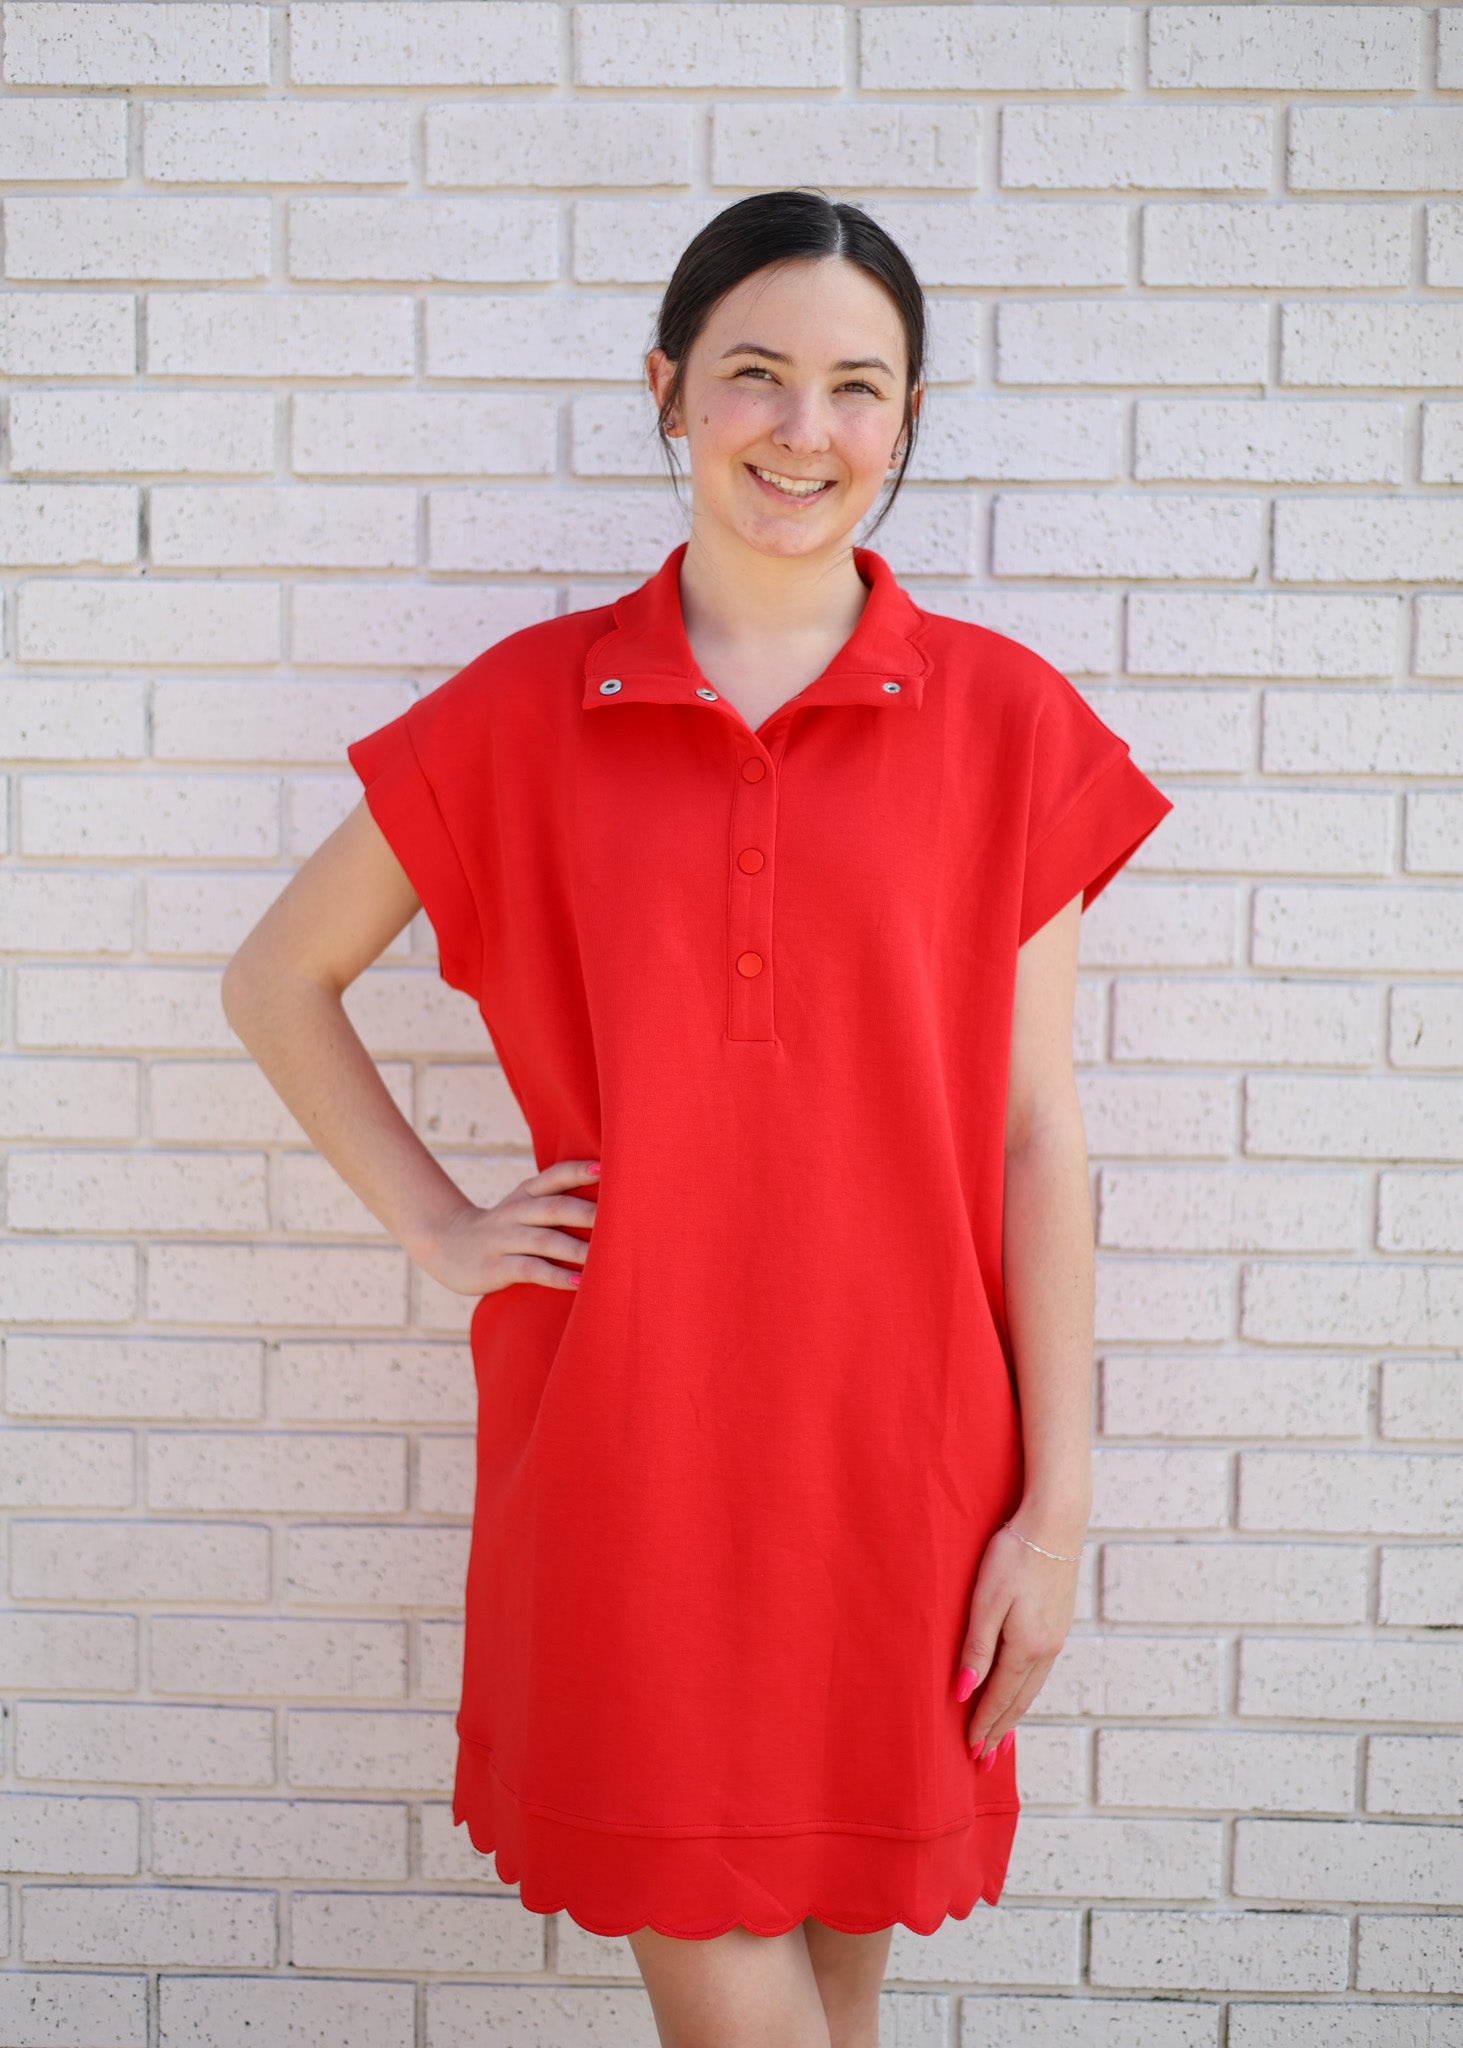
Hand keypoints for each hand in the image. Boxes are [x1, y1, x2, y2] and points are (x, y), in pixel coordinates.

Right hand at [414, 1157, 600, 1296]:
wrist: (444, 1243)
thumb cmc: (501, 1227)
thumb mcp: (522, 1205)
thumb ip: (555, 1200)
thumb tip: (609, 1202)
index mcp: (525, 1193)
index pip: (555, 1176)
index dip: (579, 1171)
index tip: (607, 1168)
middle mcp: (516, 1211)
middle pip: (555, 1208)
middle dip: (587, 1213)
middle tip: (622, 1218)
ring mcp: (505, 1239)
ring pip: (545, 1241)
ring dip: (577, 1250)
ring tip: (607, 1258)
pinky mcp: (496, 1266)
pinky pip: (531, 1270)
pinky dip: (557, 1276)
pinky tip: (580, 1282)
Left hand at [956, 1516, 1083, 1763]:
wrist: (1054, 1523)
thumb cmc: (1013, 1556)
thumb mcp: (986, 1601)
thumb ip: (976, 1649)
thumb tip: (963, 1692)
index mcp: (1026, 1648)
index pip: (1000, 1698)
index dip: (984, 1725)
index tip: (972, 1752)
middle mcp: (1046, 1650)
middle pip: (1019, 1701)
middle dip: (1001, 1731)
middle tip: (986, 1760)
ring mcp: (1057, 1636)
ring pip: (1032, 1687)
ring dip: (1015, 1714)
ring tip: (1002, 1737)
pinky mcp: (1060, 1622)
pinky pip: (1040, 1671)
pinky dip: (1026, 1691)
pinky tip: (1021, 1691)